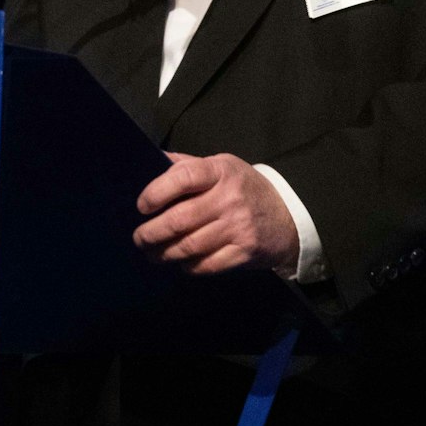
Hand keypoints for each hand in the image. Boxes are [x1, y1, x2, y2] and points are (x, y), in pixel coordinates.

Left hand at [132, 152, 299, 274]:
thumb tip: (150, 160)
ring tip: (152, 253)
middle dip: (151, 232)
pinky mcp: (244, 252)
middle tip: (139, 238)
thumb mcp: (222, 167)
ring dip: (164, 253)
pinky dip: (188, 266)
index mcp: (221, 171)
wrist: (286, 217)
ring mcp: (238, 227)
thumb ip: (188, 166)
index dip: (156, 192)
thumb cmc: (243, 189)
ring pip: (189, 246)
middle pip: (180, 219)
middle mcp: (230, 198)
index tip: (142, 206)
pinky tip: (180, 262)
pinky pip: (206, 265)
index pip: (184, 177)